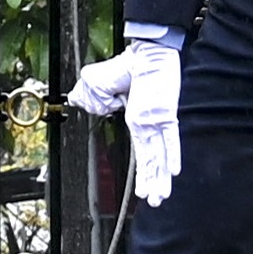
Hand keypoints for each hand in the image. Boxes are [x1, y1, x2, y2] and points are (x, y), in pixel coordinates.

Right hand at [69, 31, 184, 205]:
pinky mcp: (167, 113)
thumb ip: (91, 97)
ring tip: (161, 197)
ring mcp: (157, 121)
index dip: (143, 173)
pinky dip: (171, 154)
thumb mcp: (99, 83)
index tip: (144, 192)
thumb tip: (79, 103)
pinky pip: (169, 138)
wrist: (147, 52)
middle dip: (152, 182)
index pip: (142, 153)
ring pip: (159, 155)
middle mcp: (148, 126)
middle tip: (156, 202)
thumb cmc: (129, 66)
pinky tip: (173, 171)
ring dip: (160, 177)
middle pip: (150, 160)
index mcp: (138, 122)